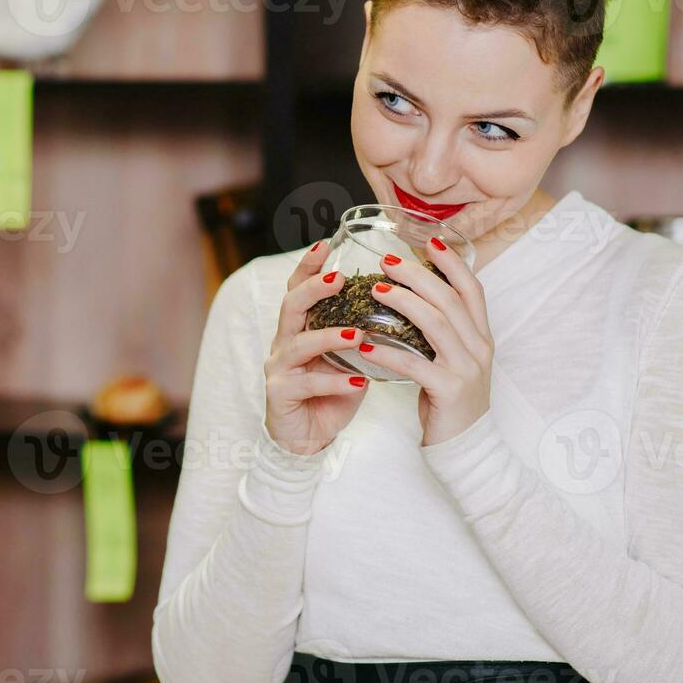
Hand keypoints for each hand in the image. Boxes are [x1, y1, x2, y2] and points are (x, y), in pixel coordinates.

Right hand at [263, 240, 372, 455]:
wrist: (308, 438)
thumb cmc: (330, 393)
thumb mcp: (349, 357)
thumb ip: (361, 331)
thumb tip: (403, 304)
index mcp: (301, 328)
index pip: (299, 288)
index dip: (309, 266)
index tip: (325, 244)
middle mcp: (285, 342)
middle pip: (291, 306)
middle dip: (314, 289)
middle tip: (340, 280)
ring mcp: (279, 369)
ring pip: (297, 344)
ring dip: (328, 337)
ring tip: (356, 335)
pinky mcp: (281, 395)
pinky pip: (306, 384)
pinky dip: (333, 381)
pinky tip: (357, 382)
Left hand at [360, 236, 491, 446]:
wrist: (466, 447)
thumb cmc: (450, 400)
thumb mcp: (453, 359)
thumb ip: (442, 331)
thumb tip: (415, 297)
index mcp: (481, 336)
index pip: (472, 289)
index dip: (453, 263)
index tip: (429, 241)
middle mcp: (479, 347)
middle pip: (449, 299)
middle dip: (418, 275)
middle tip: (387, 260)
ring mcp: (467, 368)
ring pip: (436, 324)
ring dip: (404, 303)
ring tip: (375, 290)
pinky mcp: (450, 391)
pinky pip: (415, 365)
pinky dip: (390, 353)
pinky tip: (367, 345)